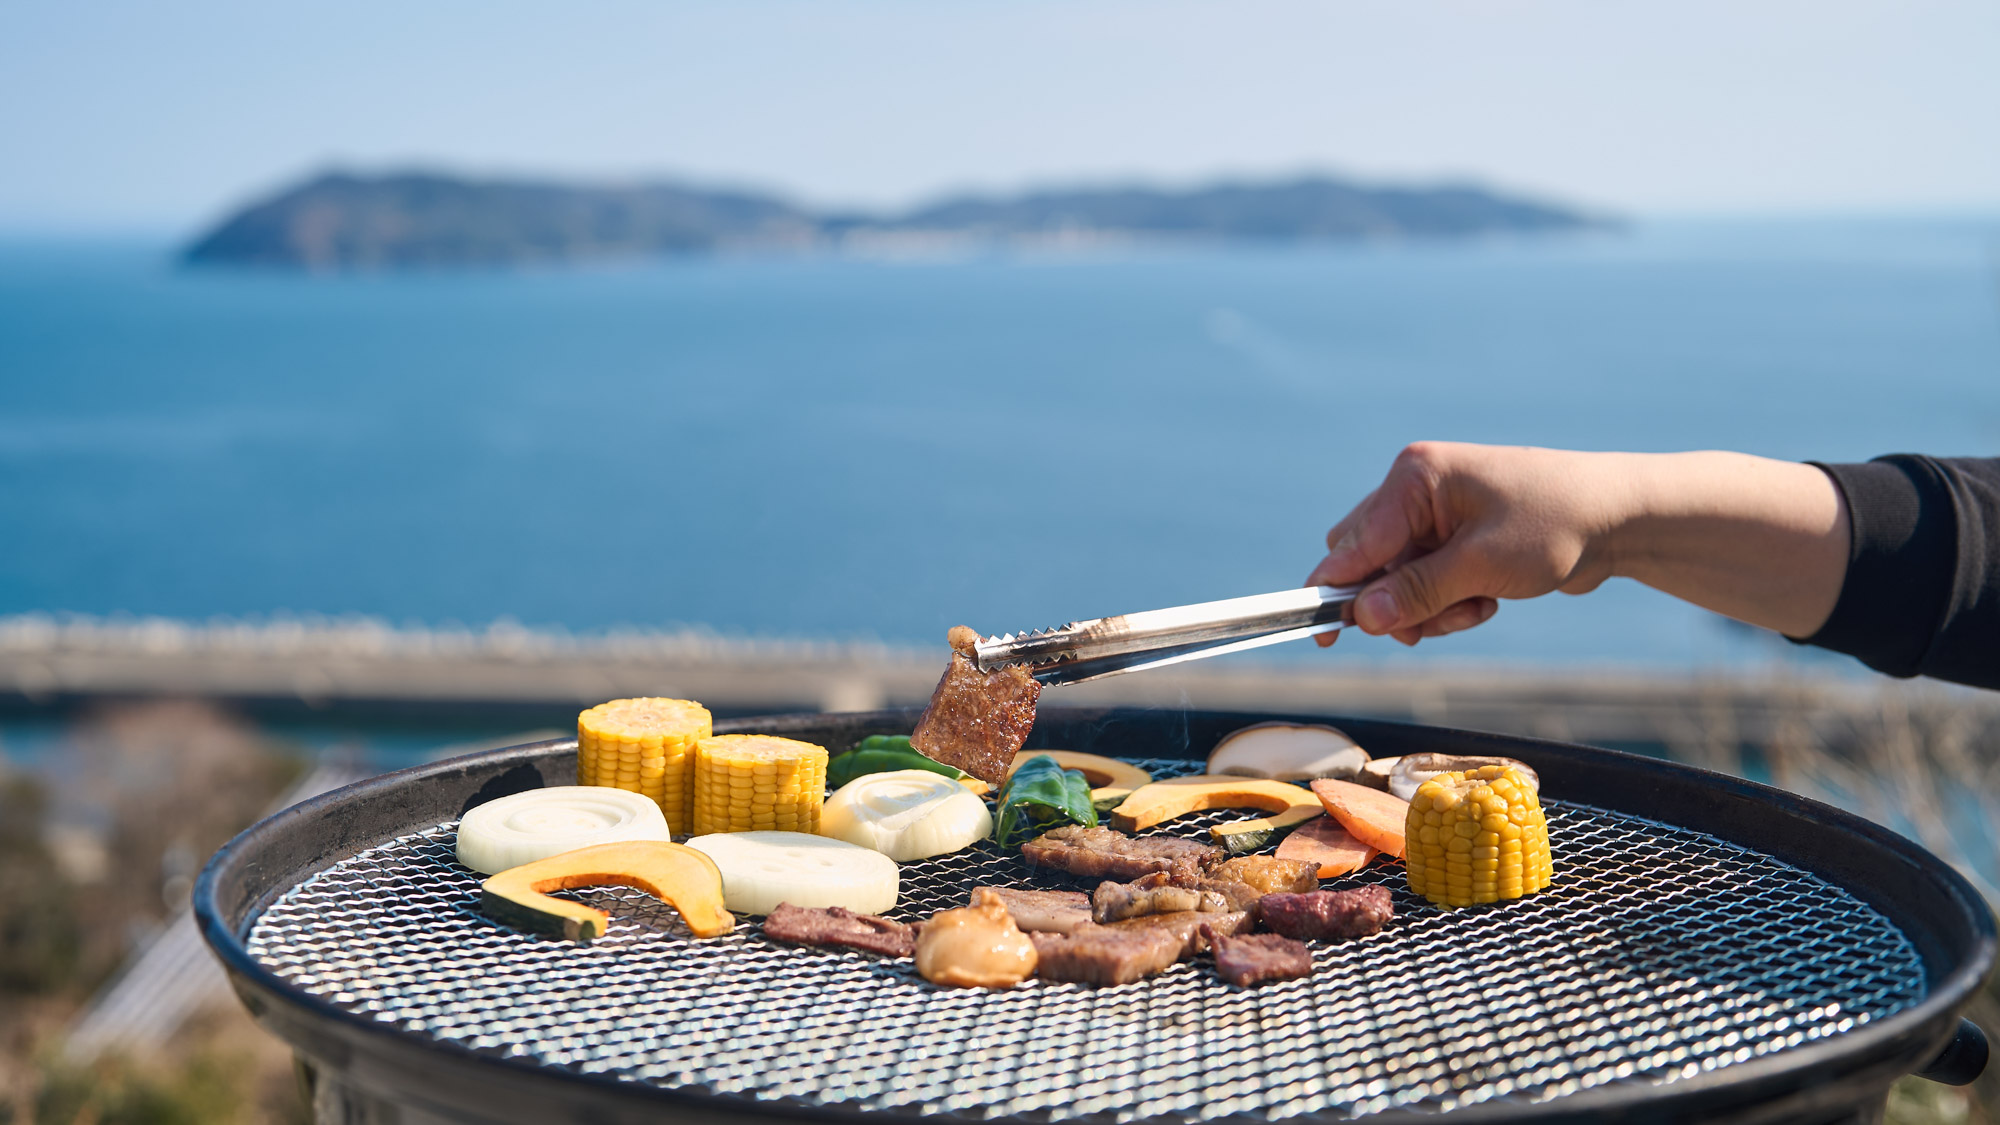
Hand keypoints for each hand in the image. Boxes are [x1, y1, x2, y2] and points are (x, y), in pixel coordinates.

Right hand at [1305, 442, 1849, 646]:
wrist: (1621, 517)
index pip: (1355, 543)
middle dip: (1397, 602)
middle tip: (1435, 621)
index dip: (1337, 590)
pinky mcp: (1456, 537)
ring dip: (1428, 607)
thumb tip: (1362, 618)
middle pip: (1368, 562)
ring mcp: (1436, 513)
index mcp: (1415, 478)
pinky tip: (1486, 601)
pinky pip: (1426, 581)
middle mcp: (1417, 489)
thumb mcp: (1481, 565)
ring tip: (1477, 608)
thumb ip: (1417, 592)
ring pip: (1396, 579)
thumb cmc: (1555, 523)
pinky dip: (1448, 601)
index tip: (1321, 633)